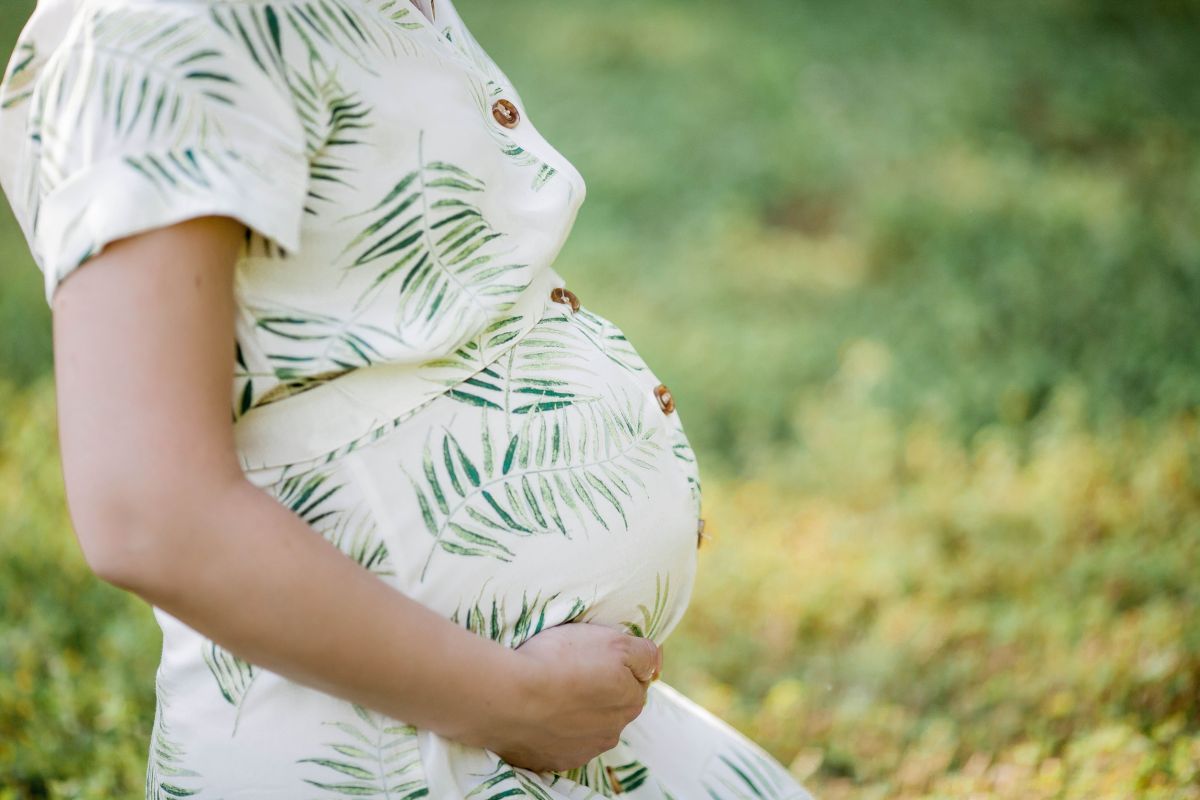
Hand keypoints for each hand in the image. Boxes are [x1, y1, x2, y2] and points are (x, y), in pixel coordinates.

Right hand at [487, 622, 662, 771]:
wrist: (508, 697)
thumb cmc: (561, 661)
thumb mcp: (614, 642)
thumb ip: (644, 653)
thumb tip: (655, 662)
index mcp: (630, 703)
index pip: (632, 681)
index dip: (613, 664)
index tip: (590, 656)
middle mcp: (610, 733)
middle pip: (608, 706)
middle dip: (594, 690)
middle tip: (567, 669)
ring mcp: (579, 751)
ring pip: (583, 726)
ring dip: (571, 711)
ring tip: (546, 689)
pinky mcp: (549, 761)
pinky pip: (555, 741)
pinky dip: (548, 728)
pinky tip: (534, 710)